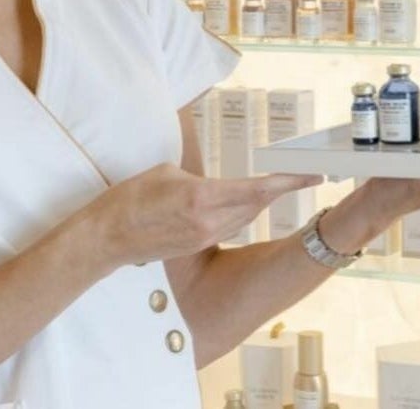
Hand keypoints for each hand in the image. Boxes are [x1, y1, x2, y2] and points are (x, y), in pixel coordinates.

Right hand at [91, 164, 322, 268]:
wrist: (107, 238)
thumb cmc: (131, 198)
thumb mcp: (167, 172)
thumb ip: (198, 176)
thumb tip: (216, 183)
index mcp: (203, 197)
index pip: (258, 189)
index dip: (289, 183)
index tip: (312, 176)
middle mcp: (209, 221)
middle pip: (256, 205)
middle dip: (279, 190)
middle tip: (300, 176)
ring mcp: (204, 237)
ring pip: (245, 218)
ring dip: (259, 202)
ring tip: (274, 187)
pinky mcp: (197, 246)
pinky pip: (229, 227)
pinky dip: (240, 214)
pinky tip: (241, 204)